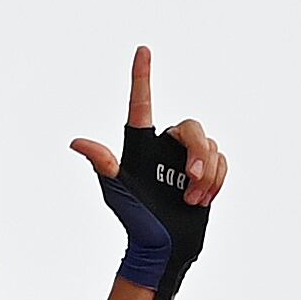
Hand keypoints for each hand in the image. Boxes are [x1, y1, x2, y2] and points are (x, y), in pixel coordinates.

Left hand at [73, 47, 222, 299]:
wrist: (164, 249)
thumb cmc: (135, 222)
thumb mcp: (117, 193)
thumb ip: (103, 164)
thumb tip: (77, 142)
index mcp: (140, 146)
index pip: (141, 103)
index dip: (141, 76)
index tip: (142, 50)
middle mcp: (164, 148)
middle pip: (191, 128)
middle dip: (199, 153)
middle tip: (192, 179)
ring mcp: (187, 160)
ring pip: (211, 146)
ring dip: (207, 175)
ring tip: (192, 200)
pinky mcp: (207, 173)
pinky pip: (222, 161)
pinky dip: (217, 180)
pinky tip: (203, 199)